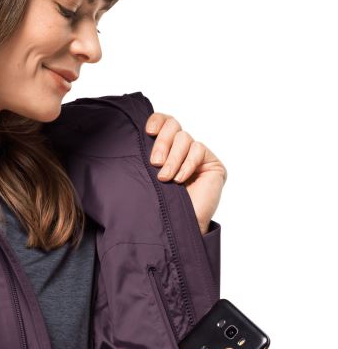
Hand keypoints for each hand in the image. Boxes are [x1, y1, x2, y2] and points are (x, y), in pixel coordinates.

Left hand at [146, 112, 227, 234]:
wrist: (179, 227)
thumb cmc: (162, 205)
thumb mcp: (148, 177)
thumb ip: (147, 157)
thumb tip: (136, 136)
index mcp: (165, 148)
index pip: (163, 122)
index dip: (157, 120)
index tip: (148, 132)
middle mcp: (182, 149)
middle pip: (173, 126)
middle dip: (162, 142)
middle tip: (155, 162)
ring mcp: (198, 156)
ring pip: (185, 138)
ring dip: (173, 159)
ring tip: (165, 178)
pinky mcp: (212, 163)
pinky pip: (198, 150)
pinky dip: (187, 164)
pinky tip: (180, 180)